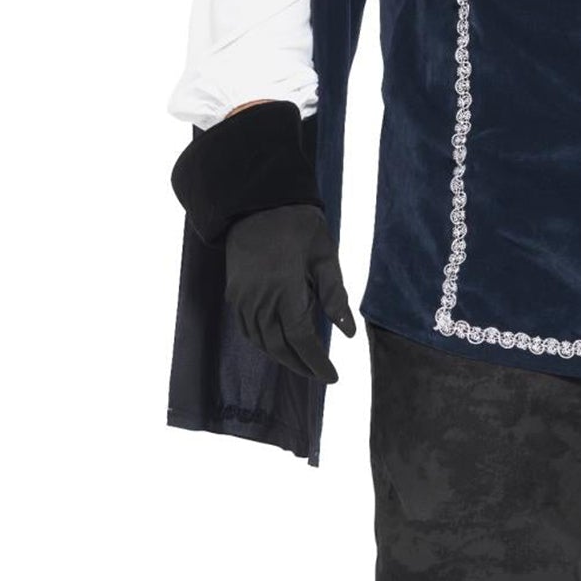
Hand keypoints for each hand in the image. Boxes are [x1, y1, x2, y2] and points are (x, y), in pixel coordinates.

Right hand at [224, 205, 357, 383]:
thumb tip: (347, 333)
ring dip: (282, 356)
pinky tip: (278, 343)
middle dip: (301, 365)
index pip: (302, 339)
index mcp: (286, 290)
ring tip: (303, 362)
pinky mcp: (234, 293)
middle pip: (280, 346)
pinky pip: (247, 329)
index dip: (317, 362)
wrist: (256, 203)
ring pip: (261, 341)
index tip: (332, 376)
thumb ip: (335, 296)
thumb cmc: (298, 226)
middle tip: (320, 374)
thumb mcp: (325, 256)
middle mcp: (260, 299)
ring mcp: (243, 298)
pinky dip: (263, 342)